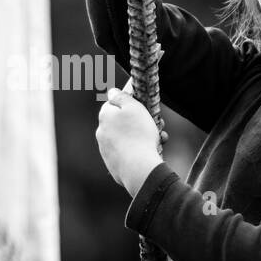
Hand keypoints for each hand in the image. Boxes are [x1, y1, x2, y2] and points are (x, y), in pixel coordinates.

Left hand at [96, 78, 165, 195]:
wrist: (139, 169)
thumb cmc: (139, 135)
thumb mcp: (133, 107)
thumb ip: (121, 97)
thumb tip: (112, 92)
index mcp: (105, 116)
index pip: (114, 104)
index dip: (130, 104)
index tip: (143, 108)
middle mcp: (101, 133)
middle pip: (122, 122)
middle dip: (139, 122)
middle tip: (156, 124)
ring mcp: (106, 150)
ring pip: (127, 138)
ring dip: (142, 137)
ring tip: (159, 139)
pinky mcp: (113, 164)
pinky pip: (128, 153)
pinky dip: (138, 151)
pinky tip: (151, 152)